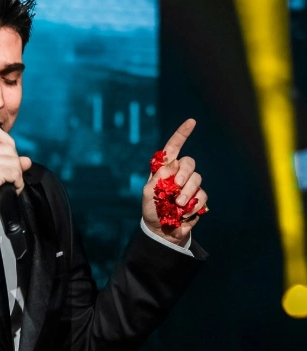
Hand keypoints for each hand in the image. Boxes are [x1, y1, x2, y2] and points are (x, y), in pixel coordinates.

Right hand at [0, 127, 31, 224]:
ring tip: (9, 185)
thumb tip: (27, 160)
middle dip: (14, 164)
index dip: (8, 145)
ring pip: (14, 161)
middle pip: (9, 147)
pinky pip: (14, 172)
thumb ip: (8, 161)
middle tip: (8, 178)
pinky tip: (10, 189)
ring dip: (17, 175)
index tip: (6, 160)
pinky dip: (17, 183)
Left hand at [142, 119, 208, 244]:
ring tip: (178, 205)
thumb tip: (174, 164)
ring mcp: (190, 185)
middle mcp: (179, 173)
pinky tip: (184, 213)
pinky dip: (193, 205)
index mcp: (164, 168)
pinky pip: (202, 195)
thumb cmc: (152, 209)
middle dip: (183, 174)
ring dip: (187, 193)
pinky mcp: (199, 198)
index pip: (173, 147)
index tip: (192, 121)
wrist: (161, 229)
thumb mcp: (149, 192)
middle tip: (175, 187)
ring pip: (197, 179)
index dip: (182, 134)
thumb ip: (159, 177)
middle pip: (189, 163)